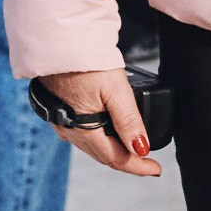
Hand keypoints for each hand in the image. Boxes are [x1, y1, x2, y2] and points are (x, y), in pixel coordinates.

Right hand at [37, 68, 162, 176]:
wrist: (55, 41)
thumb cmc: (84, 62)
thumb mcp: (115, 90)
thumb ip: (129, 121)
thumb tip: (142, 148)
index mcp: (82, 129)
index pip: (114, 158)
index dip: (137, 167)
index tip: (156, 169)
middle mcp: (68, 129)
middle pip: (101, 155)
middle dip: (126, 160)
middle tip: (147, 161)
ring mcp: (60, 119)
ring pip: (90, 145)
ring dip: (110, 148)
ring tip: (129, 145)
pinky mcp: (56, 107)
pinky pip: (79, 132)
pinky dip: (96, 136)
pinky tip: (103, 128)